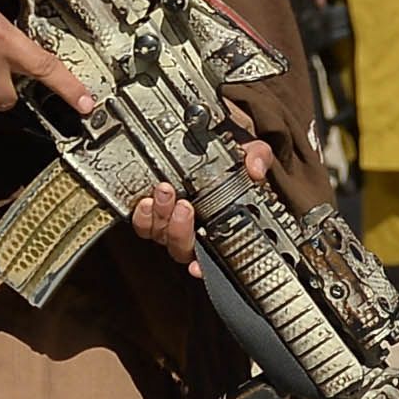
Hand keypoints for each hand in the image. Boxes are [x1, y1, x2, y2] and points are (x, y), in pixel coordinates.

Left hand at [131, 139, 272, 263]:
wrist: (204, 130)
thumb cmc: (227, 149)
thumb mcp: (247, 149)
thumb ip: (256, 156)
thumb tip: (255, 169)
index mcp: (218, 223)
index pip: (211, 255)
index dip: (202, 268)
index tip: (197, 268)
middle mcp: (194, 227)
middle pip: (181, 248)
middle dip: (179, 230)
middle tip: (184, 204)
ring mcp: (169, 219)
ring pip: (160, 235)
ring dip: (160, 217)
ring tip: (164, 192)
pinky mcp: (149, 207)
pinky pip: (141, 222)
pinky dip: (141, 216)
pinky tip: (145, 202)